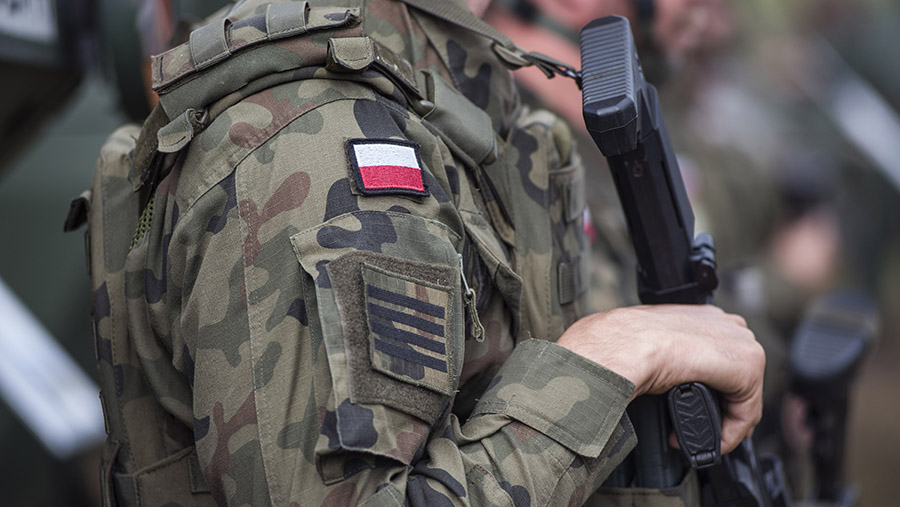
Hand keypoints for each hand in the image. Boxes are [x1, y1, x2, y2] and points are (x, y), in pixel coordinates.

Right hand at [557, 304, 764, 453]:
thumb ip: (661, 353)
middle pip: (739, 376)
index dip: (713, 391)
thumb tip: (656, 374)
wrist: (617, 345)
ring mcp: (737, 340)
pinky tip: (711, 440)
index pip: (722, 357)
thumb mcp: (643, 344)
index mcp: (700, 316)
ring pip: (746, 393)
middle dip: (723, 409)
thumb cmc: (615, 343)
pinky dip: (731, 432)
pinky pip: (748, 409)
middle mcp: (724, 323)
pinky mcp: (745, 364)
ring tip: (698, 436)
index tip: (690, 411)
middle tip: (697, 430)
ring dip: (726, 422)